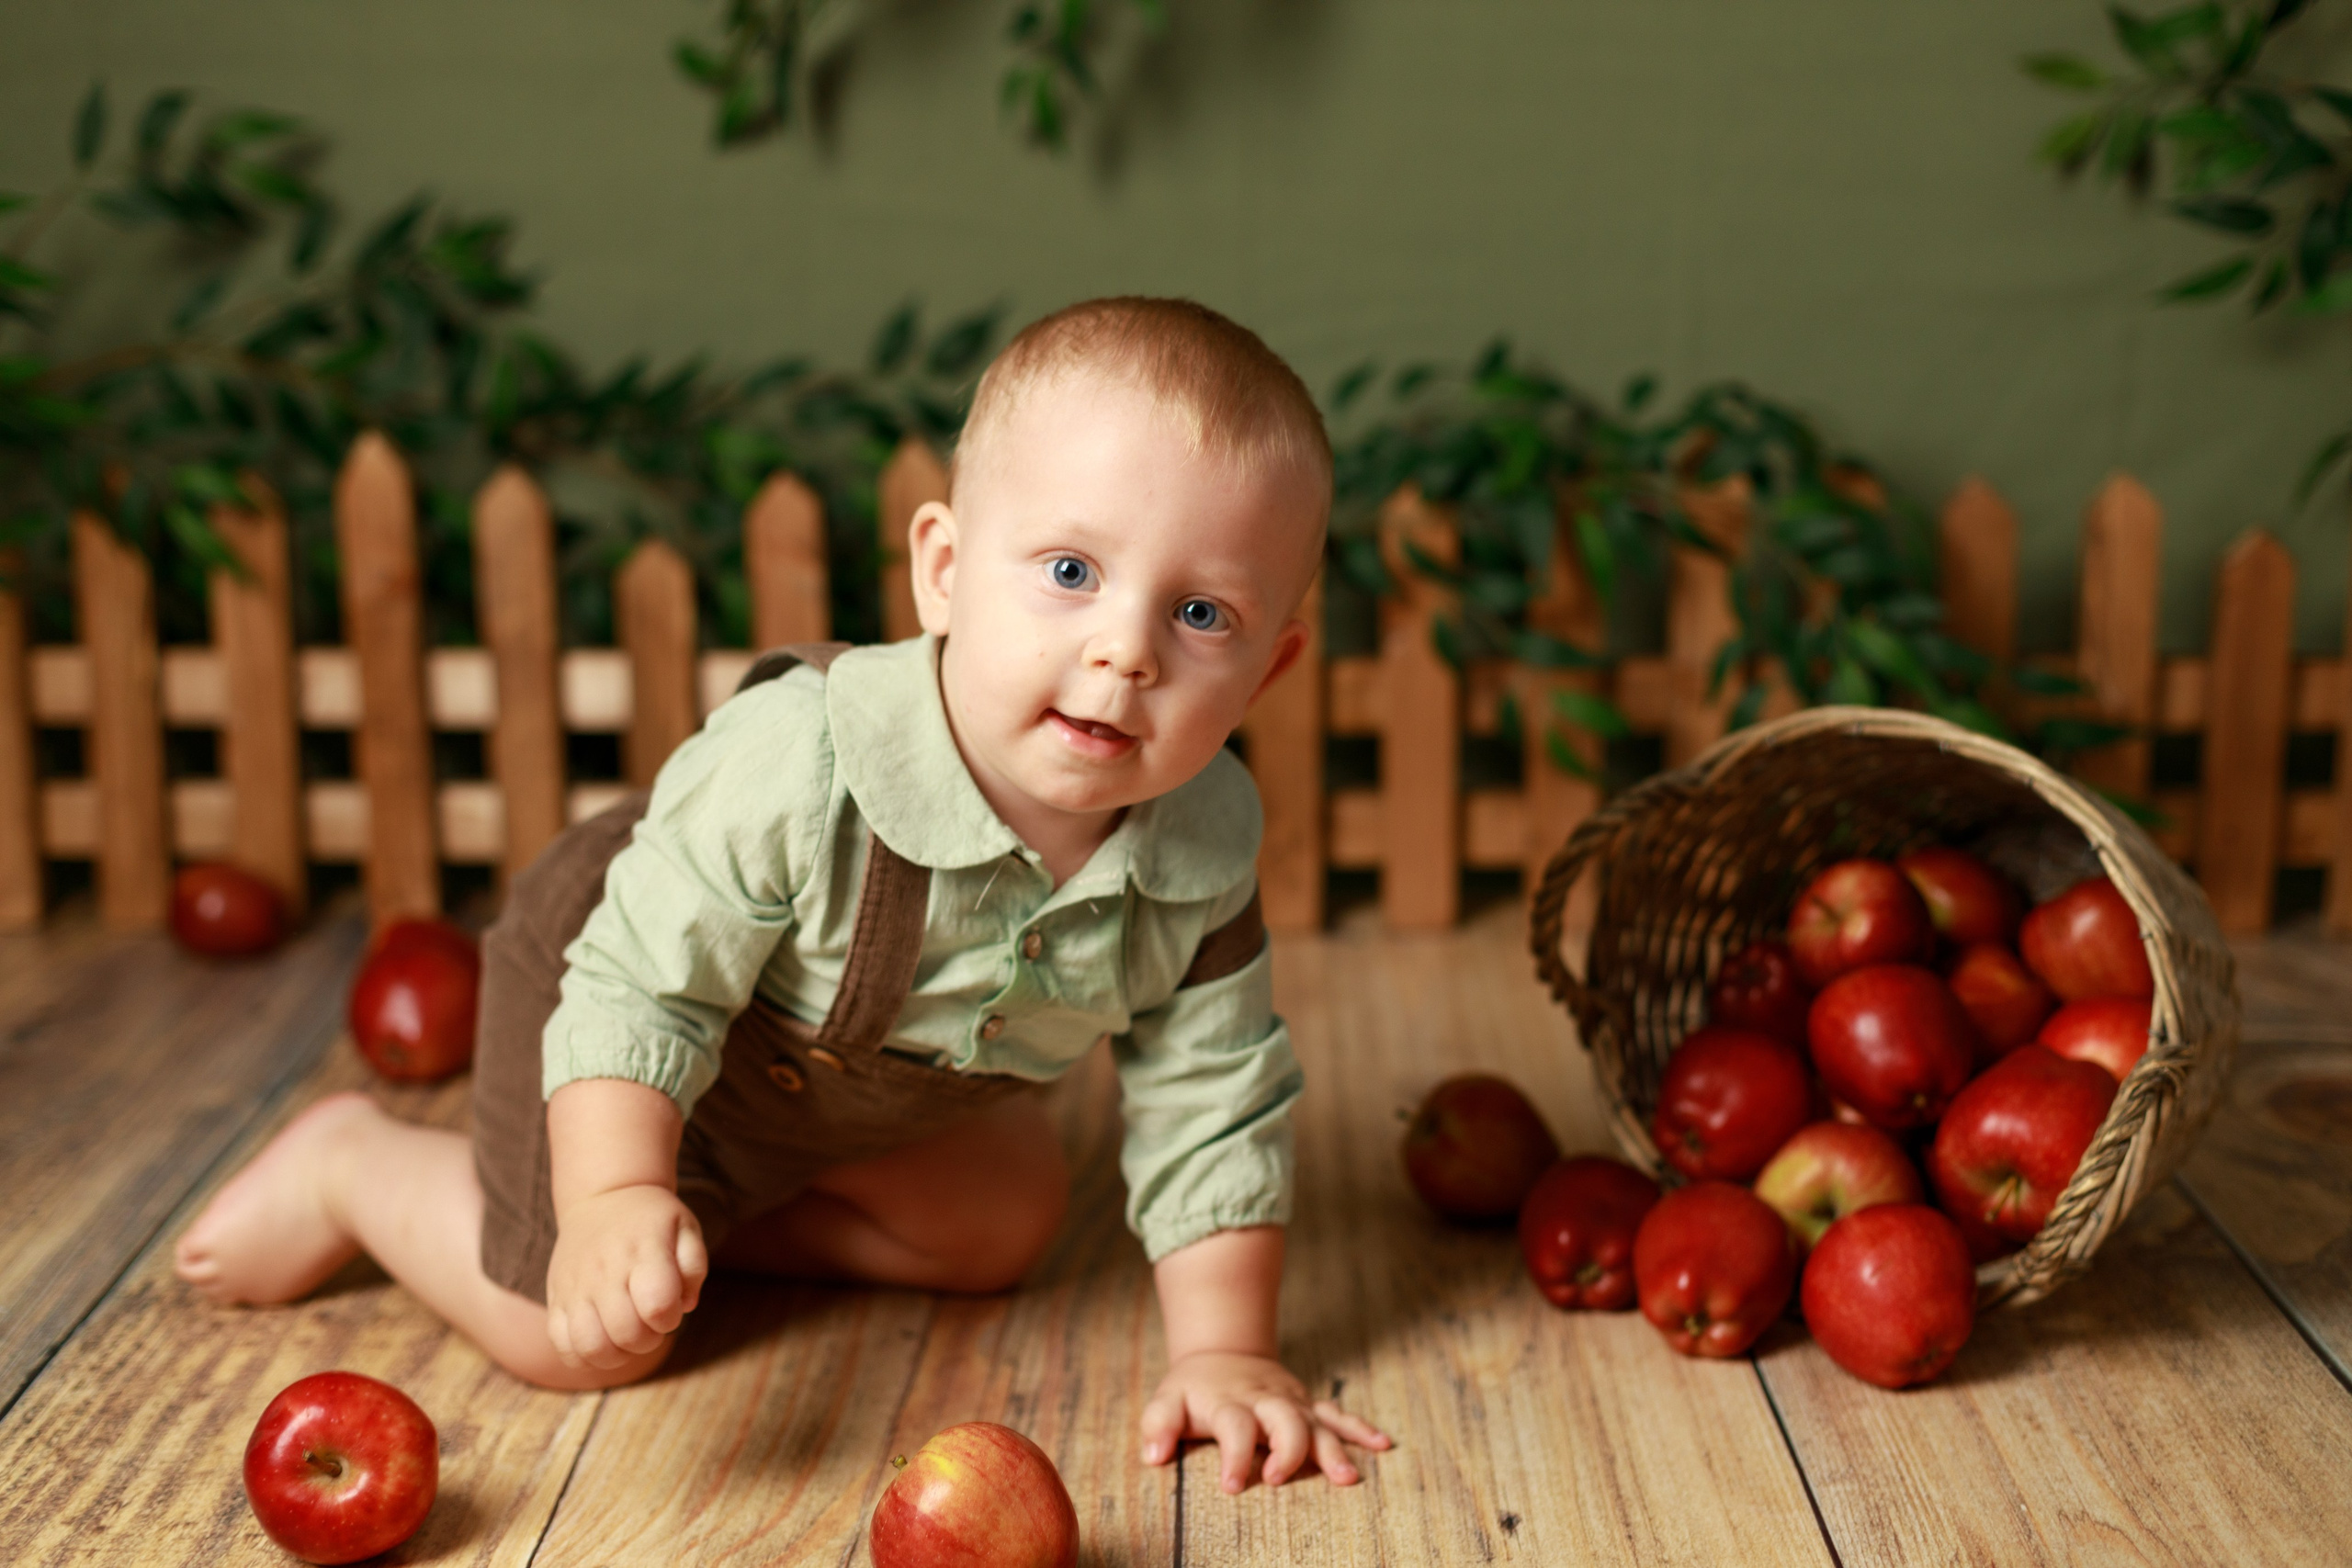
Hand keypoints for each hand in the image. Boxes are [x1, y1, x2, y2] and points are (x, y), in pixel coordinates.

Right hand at [543, 1183, 707, 1368]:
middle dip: (648, 1340)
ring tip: (625, 1336)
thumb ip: (694, 1267)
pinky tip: (602, 1340)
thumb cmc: (652, 1220)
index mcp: (644, 1251)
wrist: (604, 1197)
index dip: (670, 1318)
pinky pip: (562, 1344)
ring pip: (591, 1346)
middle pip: (627, 1333)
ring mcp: (576, 1286)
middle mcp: (606, 1270)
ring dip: (617, 1354)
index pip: (657, 1306)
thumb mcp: (686, 1228)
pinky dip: (584, 1356)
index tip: (670, 1307)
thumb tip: (685, 1305)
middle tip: (650, 1323)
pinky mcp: (556, 1297)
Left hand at [1139, 1350, 1392, 1490]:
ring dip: (1334, 1447)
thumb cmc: (1193, 1389)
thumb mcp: (1166, 1401)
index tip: (1234, 1486)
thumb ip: (1158, 1426)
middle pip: (1284, 1421)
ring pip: (1317, 1422)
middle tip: (1282, 1478)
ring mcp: (1290, 1402)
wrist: (1222, 1352)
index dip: (1235, 1456)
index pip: (1235, 1427)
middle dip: (1288, 1450)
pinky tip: (1381, 1444)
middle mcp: (1265, 1401)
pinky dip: (1359, 1427)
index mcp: (1230, 1403)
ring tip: (1347, 1477)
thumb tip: (1153, 1457)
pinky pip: (1337, 1413)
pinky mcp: (1306, 1404)